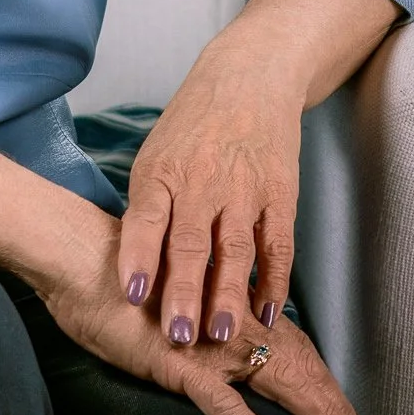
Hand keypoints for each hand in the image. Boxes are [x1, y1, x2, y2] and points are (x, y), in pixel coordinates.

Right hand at [43, 225, 369, 414]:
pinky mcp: (178, 363)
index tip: (343, 413)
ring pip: (277, 384)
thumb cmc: (117, 277)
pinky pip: (224, 406)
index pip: (290, 347)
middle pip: (297, 368)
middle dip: (331, 406)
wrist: (79, 258)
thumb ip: (197, 317)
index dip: (320, 380)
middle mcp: (229, 325)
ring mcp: (207, 345)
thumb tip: (213, 337)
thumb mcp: (167, 299)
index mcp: (229, 309)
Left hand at [118, 47, 301, 346]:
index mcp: (162, 171)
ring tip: (222, 335)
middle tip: (180, 337)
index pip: (146, 218)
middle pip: (191, 243)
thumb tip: (136, 269)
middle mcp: (202, 180)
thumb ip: (149, 208)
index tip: (133, 295)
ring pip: (235, 250)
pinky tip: (267, 312)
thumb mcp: (157, 154)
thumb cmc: (192, 126)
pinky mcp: (279, 194)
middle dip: (185, 293)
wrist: (249, 77)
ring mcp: (243, 188)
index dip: (139, 256)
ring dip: (229, 296)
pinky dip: (274, 281)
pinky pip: (277, 245)